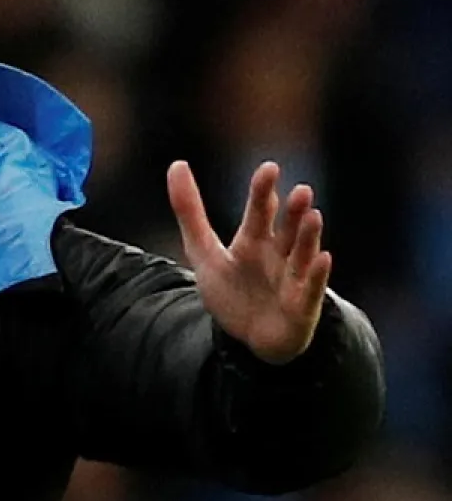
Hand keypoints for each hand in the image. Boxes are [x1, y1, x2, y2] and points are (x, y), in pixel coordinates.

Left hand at [167, 160, 332, 363]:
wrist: (248, 336)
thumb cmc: (232, 290)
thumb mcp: (203, 251)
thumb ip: (189, 211)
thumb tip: (176, 164)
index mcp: (254, 240)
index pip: (261, 211)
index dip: (263, 191)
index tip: (268, 168)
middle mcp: (279, 254)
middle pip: (286, 229)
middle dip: (293, 211)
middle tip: (300, 190)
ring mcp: (293, 278)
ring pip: (302, 254)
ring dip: (308, 236)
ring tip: (313, 215)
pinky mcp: (301, 305)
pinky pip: (311, 288)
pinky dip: (317, 274)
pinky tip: (323, 257)